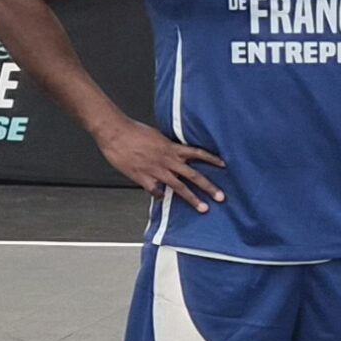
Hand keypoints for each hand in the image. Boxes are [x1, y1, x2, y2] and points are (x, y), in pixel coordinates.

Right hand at [96, 116, 223, 209]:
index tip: (224, 165)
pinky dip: (159, 195)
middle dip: (209, 187)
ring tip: (203, 208)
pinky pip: (155, 191)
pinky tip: (160, 197)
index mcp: (171, 147)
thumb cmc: (133, 131)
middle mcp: (167, 160)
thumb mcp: (157, 136)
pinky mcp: (143, 177)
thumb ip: (167, 147)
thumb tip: (174, 152)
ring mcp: (156, 170)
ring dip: (193, 199)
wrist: (115, 132)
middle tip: (221, 197)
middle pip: (194, 175)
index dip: (212, 159)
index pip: (198, 153)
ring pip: (179, 187)